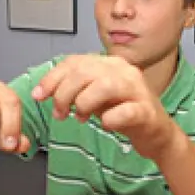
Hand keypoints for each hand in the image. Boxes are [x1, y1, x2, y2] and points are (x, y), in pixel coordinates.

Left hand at [32, 55, 175, 159]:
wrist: (156, 133)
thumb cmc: (124, 112)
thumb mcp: (95, 97)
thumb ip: (74, 90)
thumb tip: (45, 91)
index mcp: (110, 64)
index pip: (75, 62)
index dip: (52, 78)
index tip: (38, 95)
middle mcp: (124, 71)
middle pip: (85, 72)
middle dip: (64, 94)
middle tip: (60, 113)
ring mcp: (138, 90)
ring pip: (104, 85)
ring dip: (84, 103)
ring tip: (80, 118)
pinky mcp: (146, 112)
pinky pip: (125, 112)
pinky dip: (110, 119)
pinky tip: (105, 124)